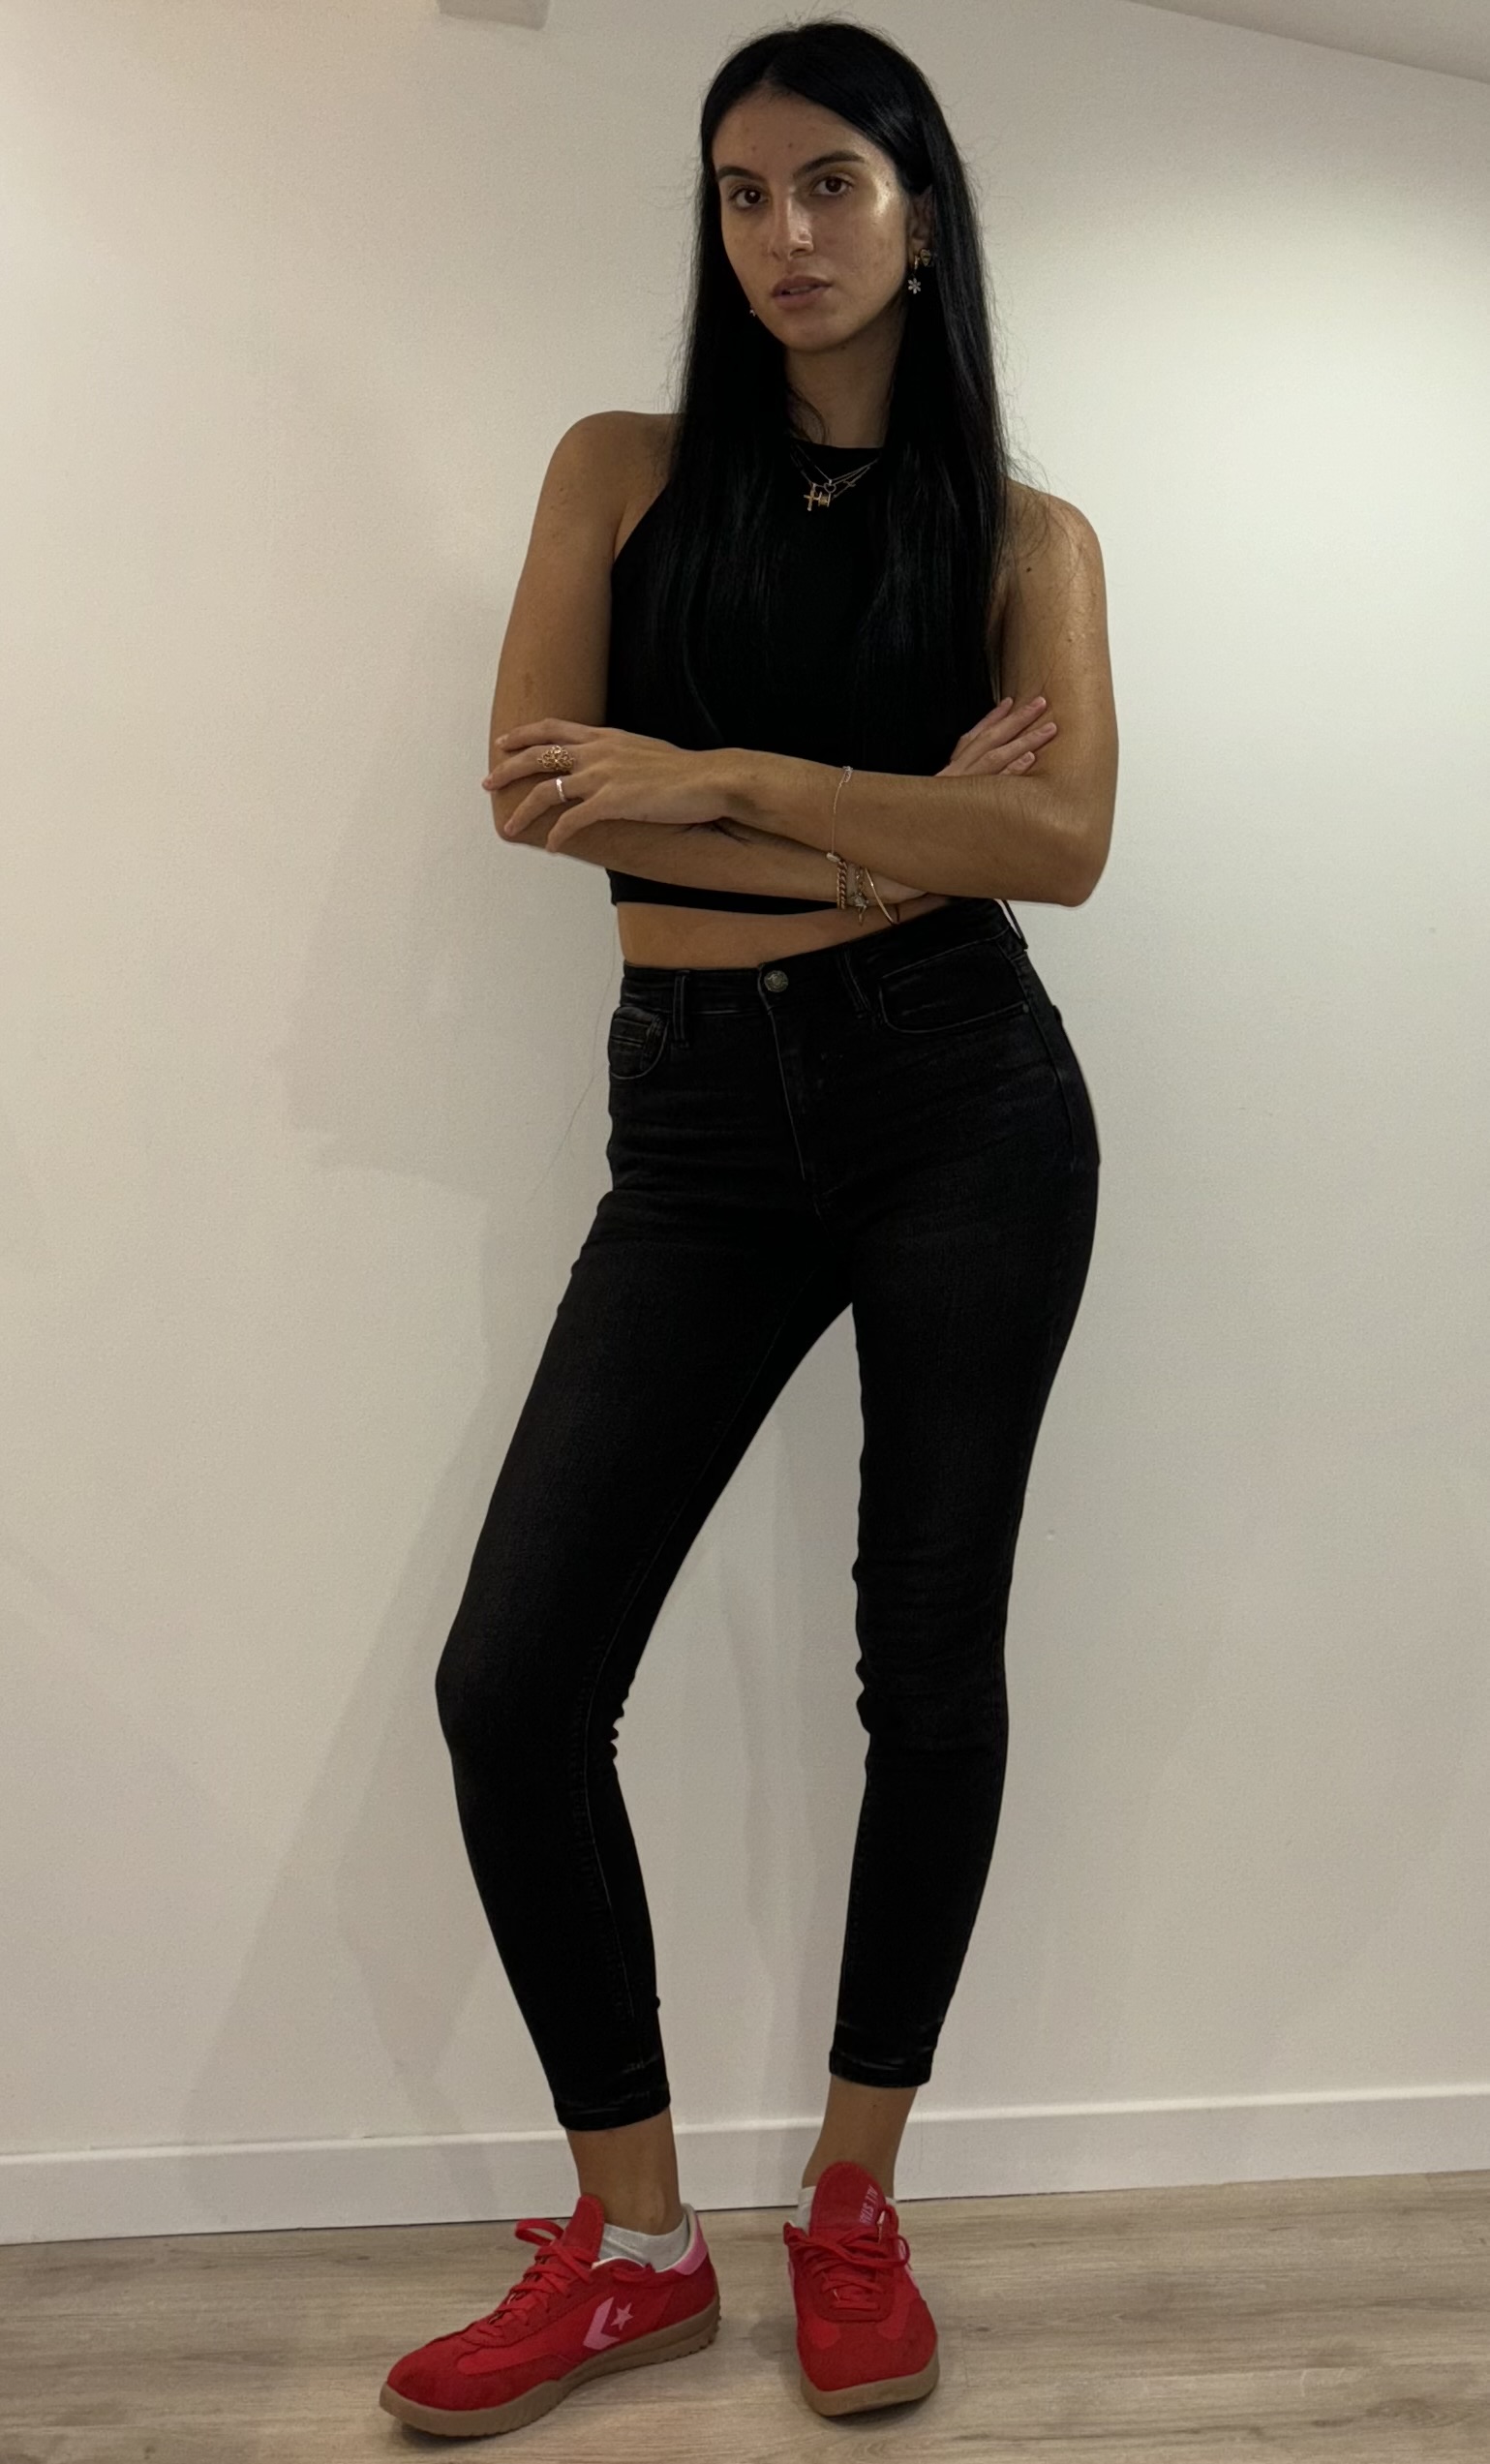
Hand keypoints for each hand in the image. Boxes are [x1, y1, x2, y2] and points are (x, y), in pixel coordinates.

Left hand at [484, 721, 724, 852]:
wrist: (711, 779)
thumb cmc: (686, 771)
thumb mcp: (646, 751)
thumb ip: (620, 755)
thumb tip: (608, 767)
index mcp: (606, 737)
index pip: (553, 729)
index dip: (524, 734)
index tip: (503, 743)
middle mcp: (599, 752)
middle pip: (538, 755)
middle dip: (507, 769)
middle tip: (487, 782)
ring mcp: (604, 776)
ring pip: (547, 790)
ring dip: (523, 811)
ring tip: (509, 826)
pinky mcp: (613, 802)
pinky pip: (573, 821)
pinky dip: (557, 836)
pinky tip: (550, 848)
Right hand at [866, 696, 1059, 903]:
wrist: (882, 855)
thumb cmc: (908, 838)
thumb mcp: (930, 812)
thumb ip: (950, 802)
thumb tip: (968, 801)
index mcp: (945, 777)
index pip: (970, 740)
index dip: (990, 720)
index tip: (1009, 703)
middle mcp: (951, 780)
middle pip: (988, 741)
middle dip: (1016, 721)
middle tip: (1041, 703)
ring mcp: (957, 793)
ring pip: (994, 758)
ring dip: (1024, 741)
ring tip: (1047, 728)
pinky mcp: (964, 810)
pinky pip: (991, 786)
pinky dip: (1011, 771)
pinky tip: (1029, 760)